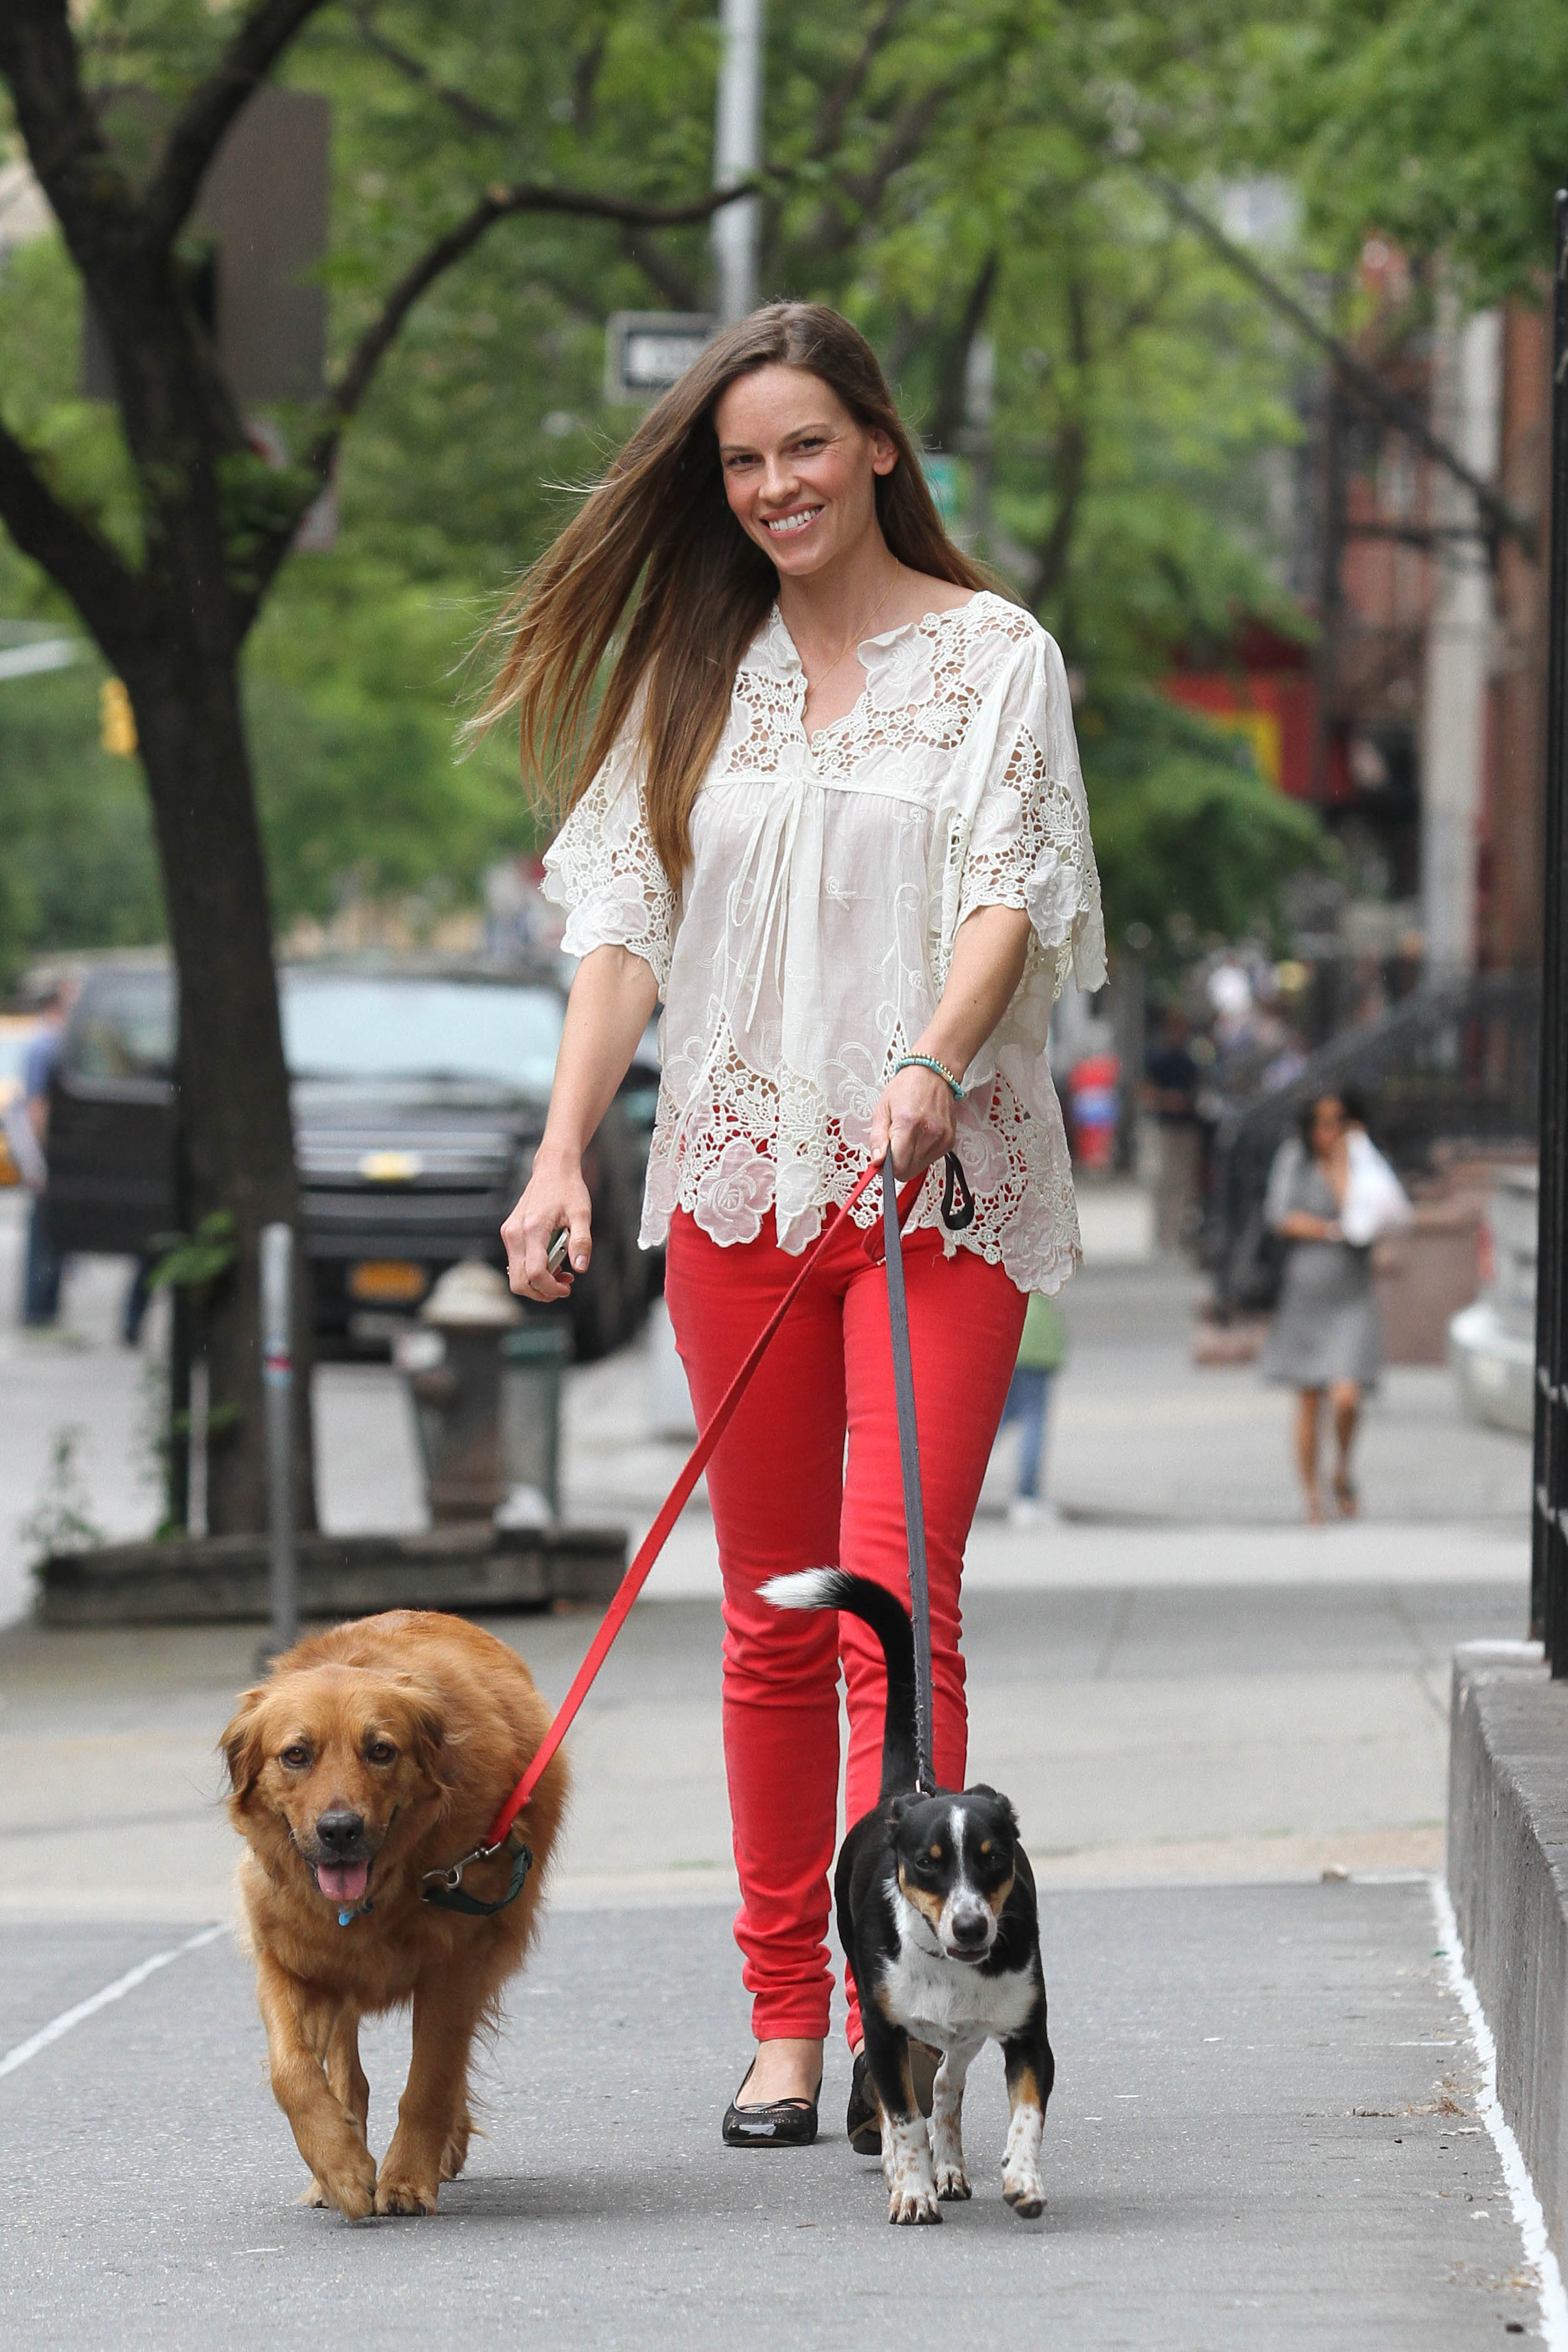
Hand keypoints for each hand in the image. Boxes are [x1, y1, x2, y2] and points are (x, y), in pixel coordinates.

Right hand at [501, 1146, 591, 1300]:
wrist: (553, 1168)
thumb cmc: (567, 1189)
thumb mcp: (582, 1214)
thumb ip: (581, 1242)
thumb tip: (580, 1267)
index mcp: (532, 1229)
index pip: (534, 1273)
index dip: (550, 1288)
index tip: (567, 1287)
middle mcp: (515, 1233)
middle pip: (519, 1281)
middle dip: (542, 1291)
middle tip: (564, 1285)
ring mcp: (509, 1234)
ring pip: (515, 1275)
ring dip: (538, 1282)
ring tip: (561, 1272)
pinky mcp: (510, 1233)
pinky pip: (516, 1262)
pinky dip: (531, 1271)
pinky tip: (550, 1262)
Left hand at [868, 1064, 956, 1181]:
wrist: (933, 1073)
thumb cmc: (907, 1087)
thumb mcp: (882, 1109)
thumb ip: (877, 1139)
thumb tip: (877, 1162)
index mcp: (908, 1123)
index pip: (897, 1166)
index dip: (886, 1167)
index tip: (882, 1160)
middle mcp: (929, 1133)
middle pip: (908, 1172)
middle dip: (896, 1164)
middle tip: (893, 1146)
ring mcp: (942, 1138)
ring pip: (919, 1168)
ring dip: (909, 1159)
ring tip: (907, 1137)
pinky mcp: (949, 1141)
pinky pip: (930, 1160)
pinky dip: (921, 1154)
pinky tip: (919, 1136)